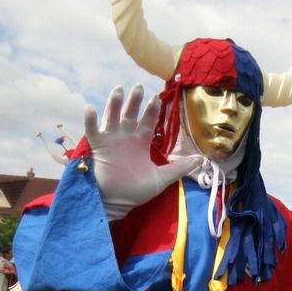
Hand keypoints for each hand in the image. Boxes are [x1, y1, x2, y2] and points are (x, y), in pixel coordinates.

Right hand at [84, 85, 202, 219]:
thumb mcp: (161, 179)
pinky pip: (93, 131)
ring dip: (114, 104)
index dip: (152, 110)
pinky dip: (90, 120)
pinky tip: (90, 109)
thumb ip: (179, 168)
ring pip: (112, 117)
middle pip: (130, 114)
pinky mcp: (98, 147)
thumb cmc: (136, 191)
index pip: (148, 121)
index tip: (156, 98)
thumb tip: (201, 160)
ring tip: (118, 90)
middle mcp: (126, 137)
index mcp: (140, 142)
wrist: (116, 203)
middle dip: (134, 101)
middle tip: (138, 87)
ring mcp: (111, 140)